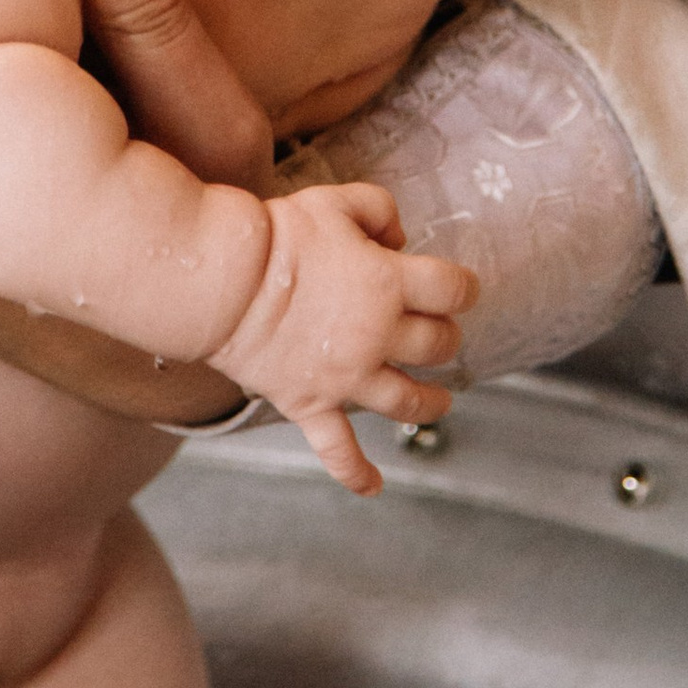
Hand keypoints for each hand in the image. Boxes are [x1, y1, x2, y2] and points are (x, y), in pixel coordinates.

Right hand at [211, 184, 480, 495]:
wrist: (223, 281)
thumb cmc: (278, 236)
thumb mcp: (336, 200)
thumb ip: (380, 210)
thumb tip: (399, 239)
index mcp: (389, 284)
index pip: (454, 289)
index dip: (464, 287)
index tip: (461, 288)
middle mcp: (377, 336)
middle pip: (438, 345)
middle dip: (445, 337)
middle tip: (438, 332)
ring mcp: (345, 377)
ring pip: (408, 401)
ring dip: (432, 402)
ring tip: (441, 402)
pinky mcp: (310, 404)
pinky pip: (338, 450)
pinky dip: (356, 473)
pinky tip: (373, 486)